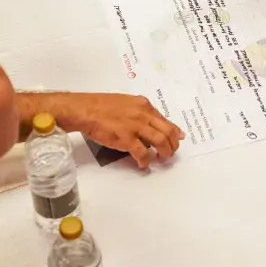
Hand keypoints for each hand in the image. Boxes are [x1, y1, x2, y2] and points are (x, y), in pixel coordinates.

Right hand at [56, 93, 184, 168]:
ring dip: (164, 153)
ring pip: (160, 141)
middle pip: (168, 131)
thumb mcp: (126, 102)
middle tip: (170, 153)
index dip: (174, 131)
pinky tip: (144, 164)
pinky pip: (142, 153)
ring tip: (162, 159)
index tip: (179, 138)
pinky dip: (146, 161)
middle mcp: (143, 115)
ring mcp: (136, 127)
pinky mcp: (126, 138)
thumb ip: (140, 112)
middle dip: (173, 144)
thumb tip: (151, 122)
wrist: (86, 110)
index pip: (165, 120)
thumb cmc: (101, 106)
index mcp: (144, 105)